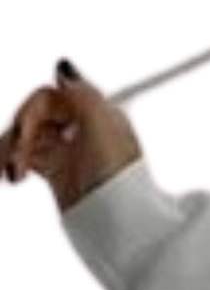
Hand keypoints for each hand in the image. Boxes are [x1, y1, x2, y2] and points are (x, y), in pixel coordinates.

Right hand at [0, 59, 142, 212]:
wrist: (118, 223)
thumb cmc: (118, 176)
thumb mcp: (103, 126)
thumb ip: (82, 93)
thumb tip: (63, 66)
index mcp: (97, 110)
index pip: (53, 94)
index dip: (34, 108)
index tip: (27, 126)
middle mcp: (82, 126)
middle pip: (36, 114)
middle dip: (20, 131)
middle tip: (17, 154)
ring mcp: (67, 148)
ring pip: (27, 135)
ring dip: (12, 149)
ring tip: (11, 172)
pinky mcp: (56, 171)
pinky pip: (26, 156)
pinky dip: (13, 162)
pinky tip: (12, 176)